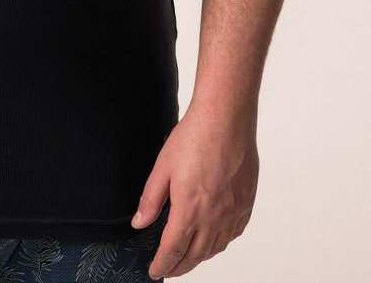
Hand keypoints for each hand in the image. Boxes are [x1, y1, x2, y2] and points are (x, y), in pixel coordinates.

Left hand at [130, 102, 258, 278]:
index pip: (173, 249)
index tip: (155, 272)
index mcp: (190, 210)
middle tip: (170, 269)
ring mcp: (233, 211)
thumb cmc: (194, 137)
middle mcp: (214, 217)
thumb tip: (139, 223)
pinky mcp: (246, 202)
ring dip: (200, 257)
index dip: (163, 265)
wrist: (226, 119)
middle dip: (180, 266)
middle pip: (196, 255)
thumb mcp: (162, 167)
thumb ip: (151, 199)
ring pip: (216, 247)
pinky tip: (214, 239)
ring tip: (189, 258)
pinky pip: (233, 233)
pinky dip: (221, 243)